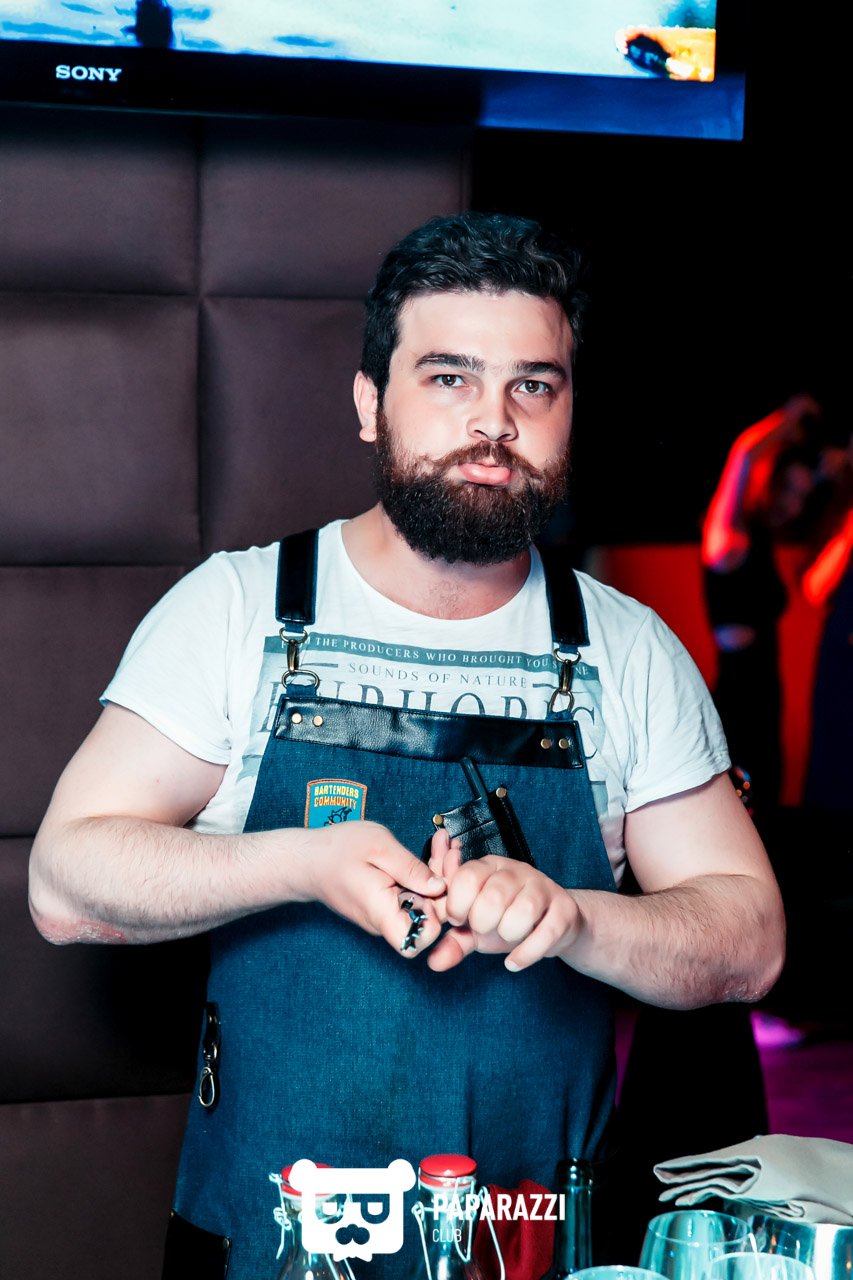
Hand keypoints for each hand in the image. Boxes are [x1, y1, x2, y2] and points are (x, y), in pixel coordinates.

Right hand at [304, 820, 445, 957]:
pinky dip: (426, 874)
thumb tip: (440, 887)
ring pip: (425, 904)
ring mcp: (386, 915)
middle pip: (430, 918)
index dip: (438, 915)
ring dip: (439, 874)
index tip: (440, 881)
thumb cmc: (337, 850)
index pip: (419, 939)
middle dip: (446, 883)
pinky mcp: (387, 905)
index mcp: (381, 911)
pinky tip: (433, 850)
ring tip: (443, 843)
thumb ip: (411, 869)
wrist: (308, 860)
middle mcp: (385, 921)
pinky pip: (414, 896)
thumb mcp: (378, 847)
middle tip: (450, 848)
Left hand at [425, 831, 582, 972]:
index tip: (459, 920)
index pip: (466, 877)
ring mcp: (542, 887)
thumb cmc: (508, 921)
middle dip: (482, 923)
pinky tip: (515, 961)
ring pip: (522, 912)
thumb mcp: (477, 930)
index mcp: (488, 867)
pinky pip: (546, 933)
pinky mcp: (564, 909)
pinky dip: (526, 954)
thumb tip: (433, 963)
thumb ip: (454, 942)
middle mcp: (515, 871)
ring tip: (506, 938)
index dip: (457, 905)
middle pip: (492, 896)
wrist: (555, 926)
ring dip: (508, 934)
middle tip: (485, 929)